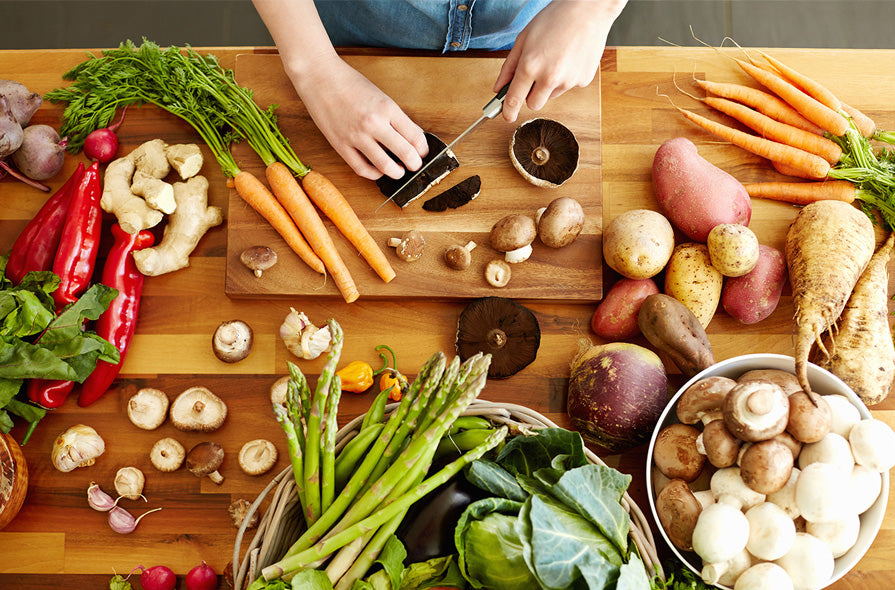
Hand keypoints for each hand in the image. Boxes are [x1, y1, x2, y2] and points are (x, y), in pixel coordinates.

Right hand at [291, 55, 428, 179]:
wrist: (319, 76)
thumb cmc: (349, 83)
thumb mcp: (380, 96)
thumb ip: (395, 117)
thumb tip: (411, 137)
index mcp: (387, 108)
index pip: (416, 137)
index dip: (423, 149)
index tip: (423, 152)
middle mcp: (374, 123)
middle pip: (406, 154)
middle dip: (414, 164)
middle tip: (415, 165)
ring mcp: (356, 136)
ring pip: (385, 166)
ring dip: (396, 173)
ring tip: (398, 171)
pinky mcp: (340, 145)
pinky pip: (361, 168)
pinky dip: (374, 174)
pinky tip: (378, 171)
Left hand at [494, 0, 624, 121]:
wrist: (588, 9)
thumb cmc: (555, 19)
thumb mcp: (524, 38)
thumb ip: (509, 66)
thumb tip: (499, 87)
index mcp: (530, 66)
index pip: (514, 99)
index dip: (508, 111)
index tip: (506, 116)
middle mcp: (549, 77)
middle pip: (533, 104)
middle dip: (530, 95)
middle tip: (534, 76)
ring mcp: (568, 81)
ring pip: (551, 95)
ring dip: (549, 84)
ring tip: (555, 58)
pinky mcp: (583, 80)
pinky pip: (568, 87)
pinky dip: (566, 78)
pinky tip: (569, 58)